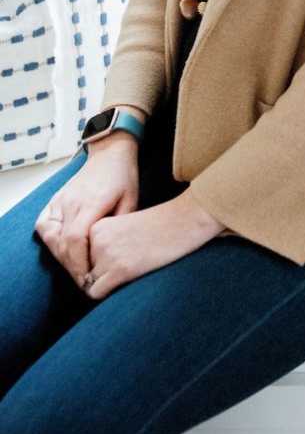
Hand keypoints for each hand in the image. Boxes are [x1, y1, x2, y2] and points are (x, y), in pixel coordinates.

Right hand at [34, 137, 138, 287]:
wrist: (110, 153)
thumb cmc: (124, 177)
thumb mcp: (132, 201)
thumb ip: (121, 227)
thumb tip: (114, 256)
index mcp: (91, 202)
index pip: (75, 239)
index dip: (79, 262)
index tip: (88, 278)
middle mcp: (71, 201)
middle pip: (62, 243)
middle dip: (72, 265)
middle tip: (84, 279)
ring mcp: (60, 200)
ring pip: (50, 236)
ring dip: (61, 255)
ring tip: (76, 266)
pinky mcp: (54, 200)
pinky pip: (44, 226)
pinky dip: (50, 241)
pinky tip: (62, 249)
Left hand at [82, 190, 224, 300]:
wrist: (185, 220)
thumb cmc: (159, 225)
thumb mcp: (124, 225)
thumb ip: (105, 242)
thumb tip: (88, 274)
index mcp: (97, 226)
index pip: (81, 255)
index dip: (96, 261)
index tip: (116, 258)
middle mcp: (98, 240)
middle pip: (83, 269)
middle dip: (99, 273)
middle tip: (123, 267)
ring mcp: (108, 255)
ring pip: (88, 282)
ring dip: (105, 283)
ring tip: (128, 273)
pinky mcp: (121, 270)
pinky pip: (95, 292)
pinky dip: (105, 294)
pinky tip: (125, 283)